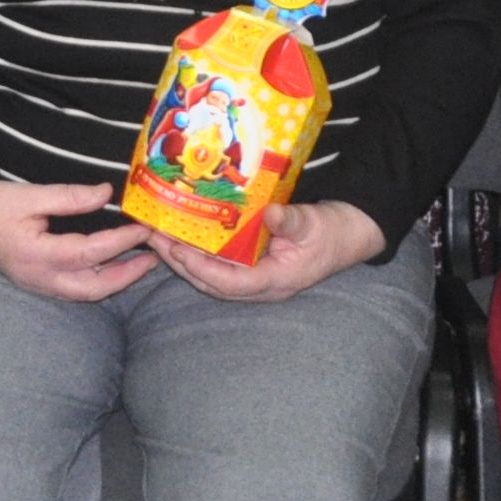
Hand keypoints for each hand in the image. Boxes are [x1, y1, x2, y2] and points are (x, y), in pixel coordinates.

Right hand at [0, 177, 161, 303]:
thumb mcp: (27, 194)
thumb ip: (69, 196)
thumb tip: (106, 194)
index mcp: (37, 255)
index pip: (91, 252)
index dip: (121, 241)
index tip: (143, 228)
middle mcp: (39, 278)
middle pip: (94, 288)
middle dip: (127, 275)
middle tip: (153, 257)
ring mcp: (36, 284)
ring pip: (85, 293)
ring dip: (115, 280)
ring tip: (138, 263)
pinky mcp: (34, 281)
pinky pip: (73, 289)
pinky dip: (97, 280)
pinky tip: (109, 267)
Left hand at [143, 198, 384, 303]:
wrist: (347, 234)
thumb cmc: (332, 231)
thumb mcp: (314, 223)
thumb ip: (292, 221)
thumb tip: (272, 214)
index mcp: (275, 280)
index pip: (231, 284)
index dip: (202, 269)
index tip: (179, 251)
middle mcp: (260, 285)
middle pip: (212, 283)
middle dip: (181, 264)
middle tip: (154, 240)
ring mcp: (254, 278)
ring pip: (210, 276)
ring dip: (183, 259)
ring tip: (157, 238)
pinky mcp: (250, 266)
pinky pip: (218, 265)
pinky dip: (196, 253)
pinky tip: (179, 236)